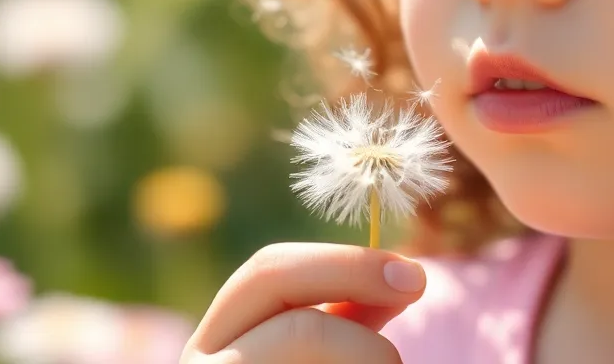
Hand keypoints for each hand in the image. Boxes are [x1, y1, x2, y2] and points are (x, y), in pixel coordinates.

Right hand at [180, 241, 426, 363]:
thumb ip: (349, 325)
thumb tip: (403, 277)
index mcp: (219, 339)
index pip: (269, 270)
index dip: (343, 260)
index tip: (412, 273)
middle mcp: (198, 359)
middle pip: (268, 275)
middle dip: (348, 269)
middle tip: (415, 284)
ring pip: (300, 329)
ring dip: (367, 344)